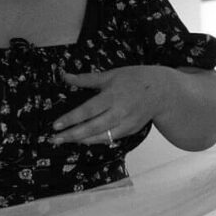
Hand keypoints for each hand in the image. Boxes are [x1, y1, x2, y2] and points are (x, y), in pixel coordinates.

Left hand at [50, 64, 171, 148]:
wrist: (161, 91)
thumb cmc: (134, 79)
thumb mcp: (111, 75)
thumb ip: (87, 79)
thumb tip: (65, 76)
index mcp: (113, 96)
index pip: (88, 111)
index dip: (71, 119)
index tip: (55, 125)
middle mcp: (119, 112)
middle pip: (92, 127)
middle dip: (72, 134)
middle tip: (54, 139)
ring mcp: (126, 123)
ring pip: (101, 136)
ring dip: (81, 140)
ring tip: (65, 141)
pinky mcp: (130, 131)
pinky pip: (110, 138)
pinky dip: (96, 140)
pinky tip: (83, 140)